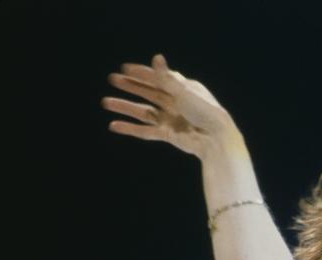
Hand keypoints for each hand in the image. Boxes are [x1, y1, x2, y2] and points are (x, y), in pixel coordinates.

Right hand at [103, 54, 241, 160]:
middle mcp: (176, 102)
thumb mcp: (184, 92)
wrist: (216, 140)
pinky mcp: (169, 134)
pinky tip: (114, 125)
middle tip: (112, 79)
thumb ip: (166, 78)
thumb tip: (156, 57)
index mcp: (183, 89)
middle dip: (131, 86)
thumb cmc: (205, 112)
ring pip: (144, 111)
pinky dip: (130, 128)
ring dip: (125, 107)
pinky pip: (145, 131)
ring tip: (105, 102)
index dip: (141, 73)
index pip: (158, 78)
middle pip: (149, 92)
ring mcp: (172, 119)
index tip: (124, 68)